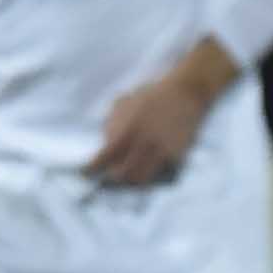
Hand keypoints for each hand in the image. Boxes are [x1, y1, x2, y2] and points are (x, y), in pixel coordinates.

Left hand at [90, 40, 236, 187]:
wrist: (187, 92)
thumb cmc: (152, 95)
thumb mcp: (125, 102)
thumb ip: (112, 123)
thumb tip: (105, 146)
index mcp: (128, 129)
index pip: (104, 158)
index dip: (92, 169)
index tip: (85, 174)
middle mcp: (144, 143)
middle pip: (122, 174)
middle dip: (111, 179)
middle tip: (107, 178)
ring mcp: (161, 151)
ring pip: (141, 178)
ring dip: (131, 180)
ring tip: (126, 178)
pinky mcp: (177, 155)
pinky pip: (159, 173)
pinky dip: (150, 175)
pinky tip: (145, 170)